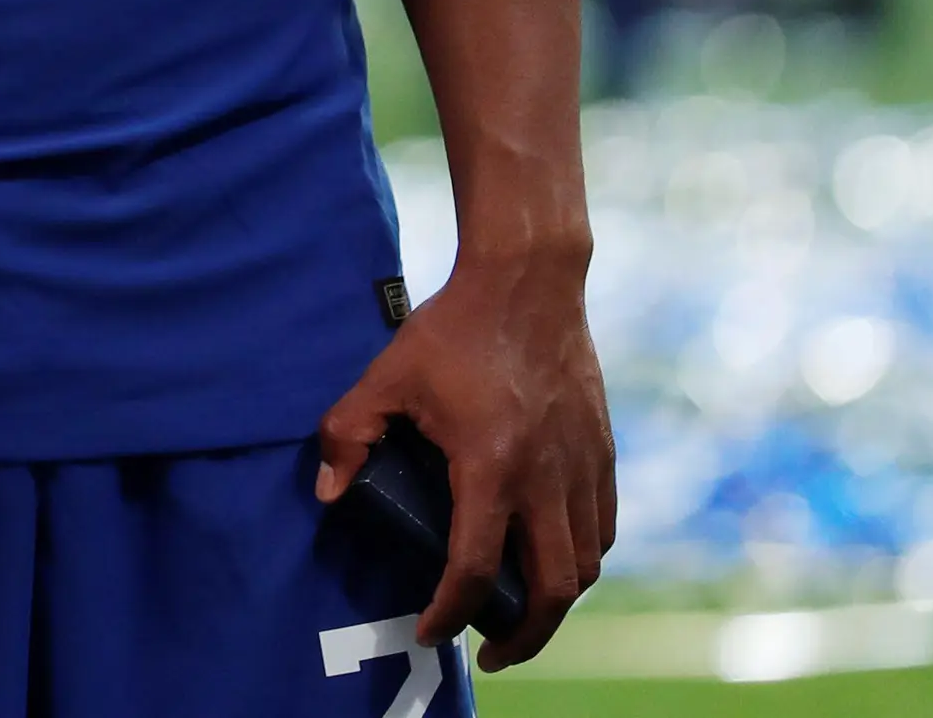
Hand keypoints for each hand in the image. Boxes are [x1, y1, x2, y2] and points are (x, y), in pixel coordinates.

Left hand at [314, 248, 614, 667]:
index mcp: (491, 466)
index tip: (431, 632)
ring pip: (586, 565)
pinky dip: (581, 558)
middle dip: (524, 636)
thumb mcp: (385, 376)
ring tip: (521, 612)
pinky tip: (551, 559)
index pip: (476, 568)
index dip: (451, 612)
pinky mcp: (603, 453)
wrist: (527, 281)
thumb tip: (329, 494)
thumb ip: (348, 433)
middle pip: (554, 590)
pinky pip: (602, 529)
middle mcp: (548, 478)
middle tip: (492, 651)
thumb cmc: (452, 329)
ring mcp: (584, 468)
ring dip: (556, 601)